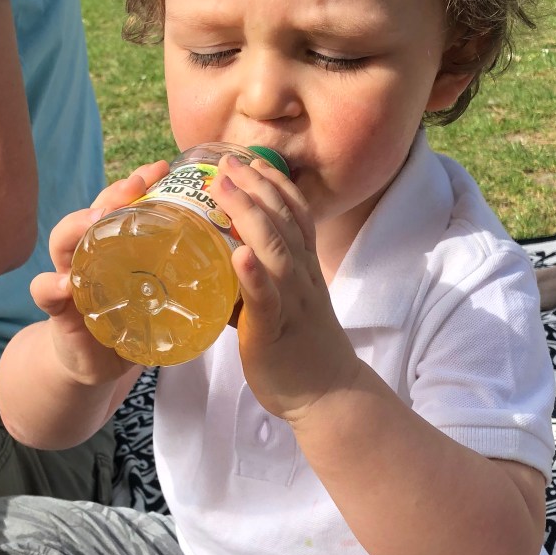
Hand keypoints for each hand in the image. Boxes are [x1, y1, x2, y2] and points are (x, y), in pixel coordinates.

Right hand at [34, 160, 169, 384]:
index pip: (125, 205)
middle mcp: (89, 254)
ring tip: (97, 220)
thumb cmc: (133, 323)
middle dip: (112, 194)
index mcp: (117, 247)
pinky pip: (45, 292)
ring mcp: (69, 278)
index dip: (139, 183)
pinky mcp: (58, 311)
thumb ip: (187, 278)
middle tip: (136, 184)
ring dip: (77, 226)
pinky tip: (65, 284)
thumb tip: (239, 256)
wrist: (97, 365)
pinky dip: (51, 286)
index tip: (163, 167)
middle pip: (93, 212)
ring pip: (63, 241)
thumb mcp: (161, 297)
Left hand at [209, 154, 358, 422]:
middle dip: (255, 187)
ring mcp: (291, 303)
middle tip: (227, 161)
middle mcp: (301, 278)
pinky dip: (253, 276)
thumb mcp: (288, 302)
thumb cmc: (301, 349)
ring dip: (250, 215)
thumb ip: (264, 279)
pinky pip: (266, 300)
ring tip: (225, 188)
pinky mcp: (274, 332)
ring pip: (275, 251)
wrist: (330, 395)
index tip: (250, 160)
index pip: (295, 215)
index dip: (274, 184)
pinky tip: (238, 255)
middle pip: (283, 222)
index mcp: (303, 270)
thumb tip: (227, 260)